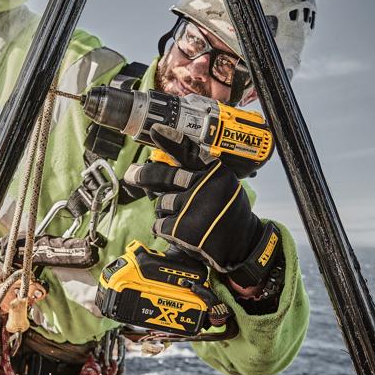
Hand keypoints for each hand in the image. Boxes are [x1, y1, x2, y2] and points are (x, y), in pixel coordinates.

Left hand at [123, 123, 262, 272]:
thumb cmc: (227, 211)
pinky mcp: (183, 229)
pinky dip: (164, 229)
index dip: (171, 140)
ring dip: (165, 211)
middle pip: (163, 175)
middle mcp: (205, 186)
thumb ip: (200, 174)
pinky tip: (181, 232)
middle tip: (131, 174)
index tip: (155, 130)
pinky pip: (159, 224)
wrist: (243, 244)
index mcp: (216, 172)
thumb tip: (161, 168)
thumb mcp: (223, 185)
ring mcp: (194, 207)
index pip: (190, 152)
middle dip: (143, 175)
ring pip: (161, 202)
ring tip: (184, 217)